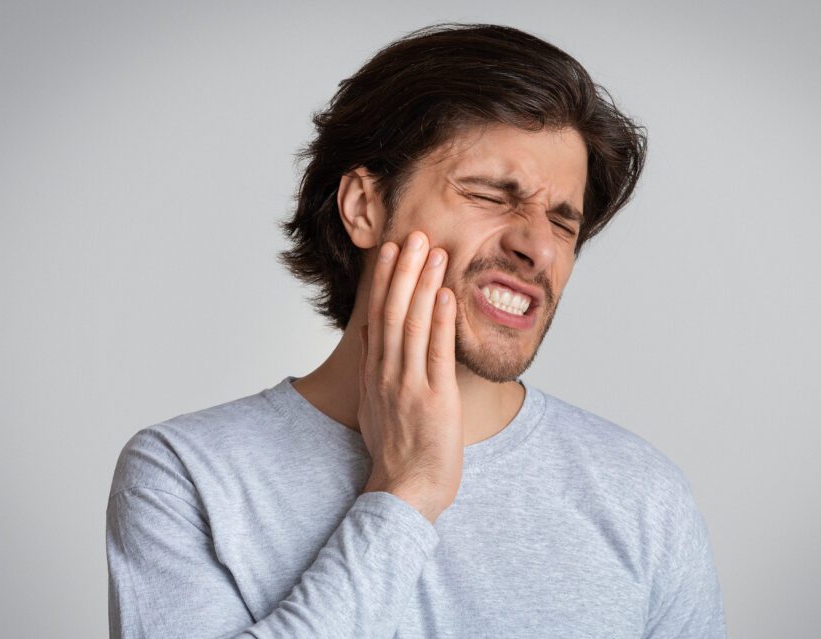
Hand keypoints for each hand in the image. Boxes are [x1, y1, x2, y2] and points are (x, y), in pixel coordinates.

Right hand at [358, 230, 461, 523]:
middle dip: (404, 271)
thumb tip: (373, 334)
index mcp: (375, 374)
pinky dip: (442, 322)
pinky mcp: (434, 399)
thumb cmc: (396, 453)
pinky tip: (447, 295)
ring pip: (414, 325)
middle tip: (413, 235)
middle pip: (394, 312)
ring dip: (423, 285)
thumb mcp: (376, 406)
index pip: (378, 317)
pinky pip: (437, 354)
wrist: (403, 492)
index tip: (392, 250)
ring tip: (433, 252)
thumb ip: (376, 369)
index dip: (384, 281)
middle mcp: (388, 374)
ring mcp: (409, 385)